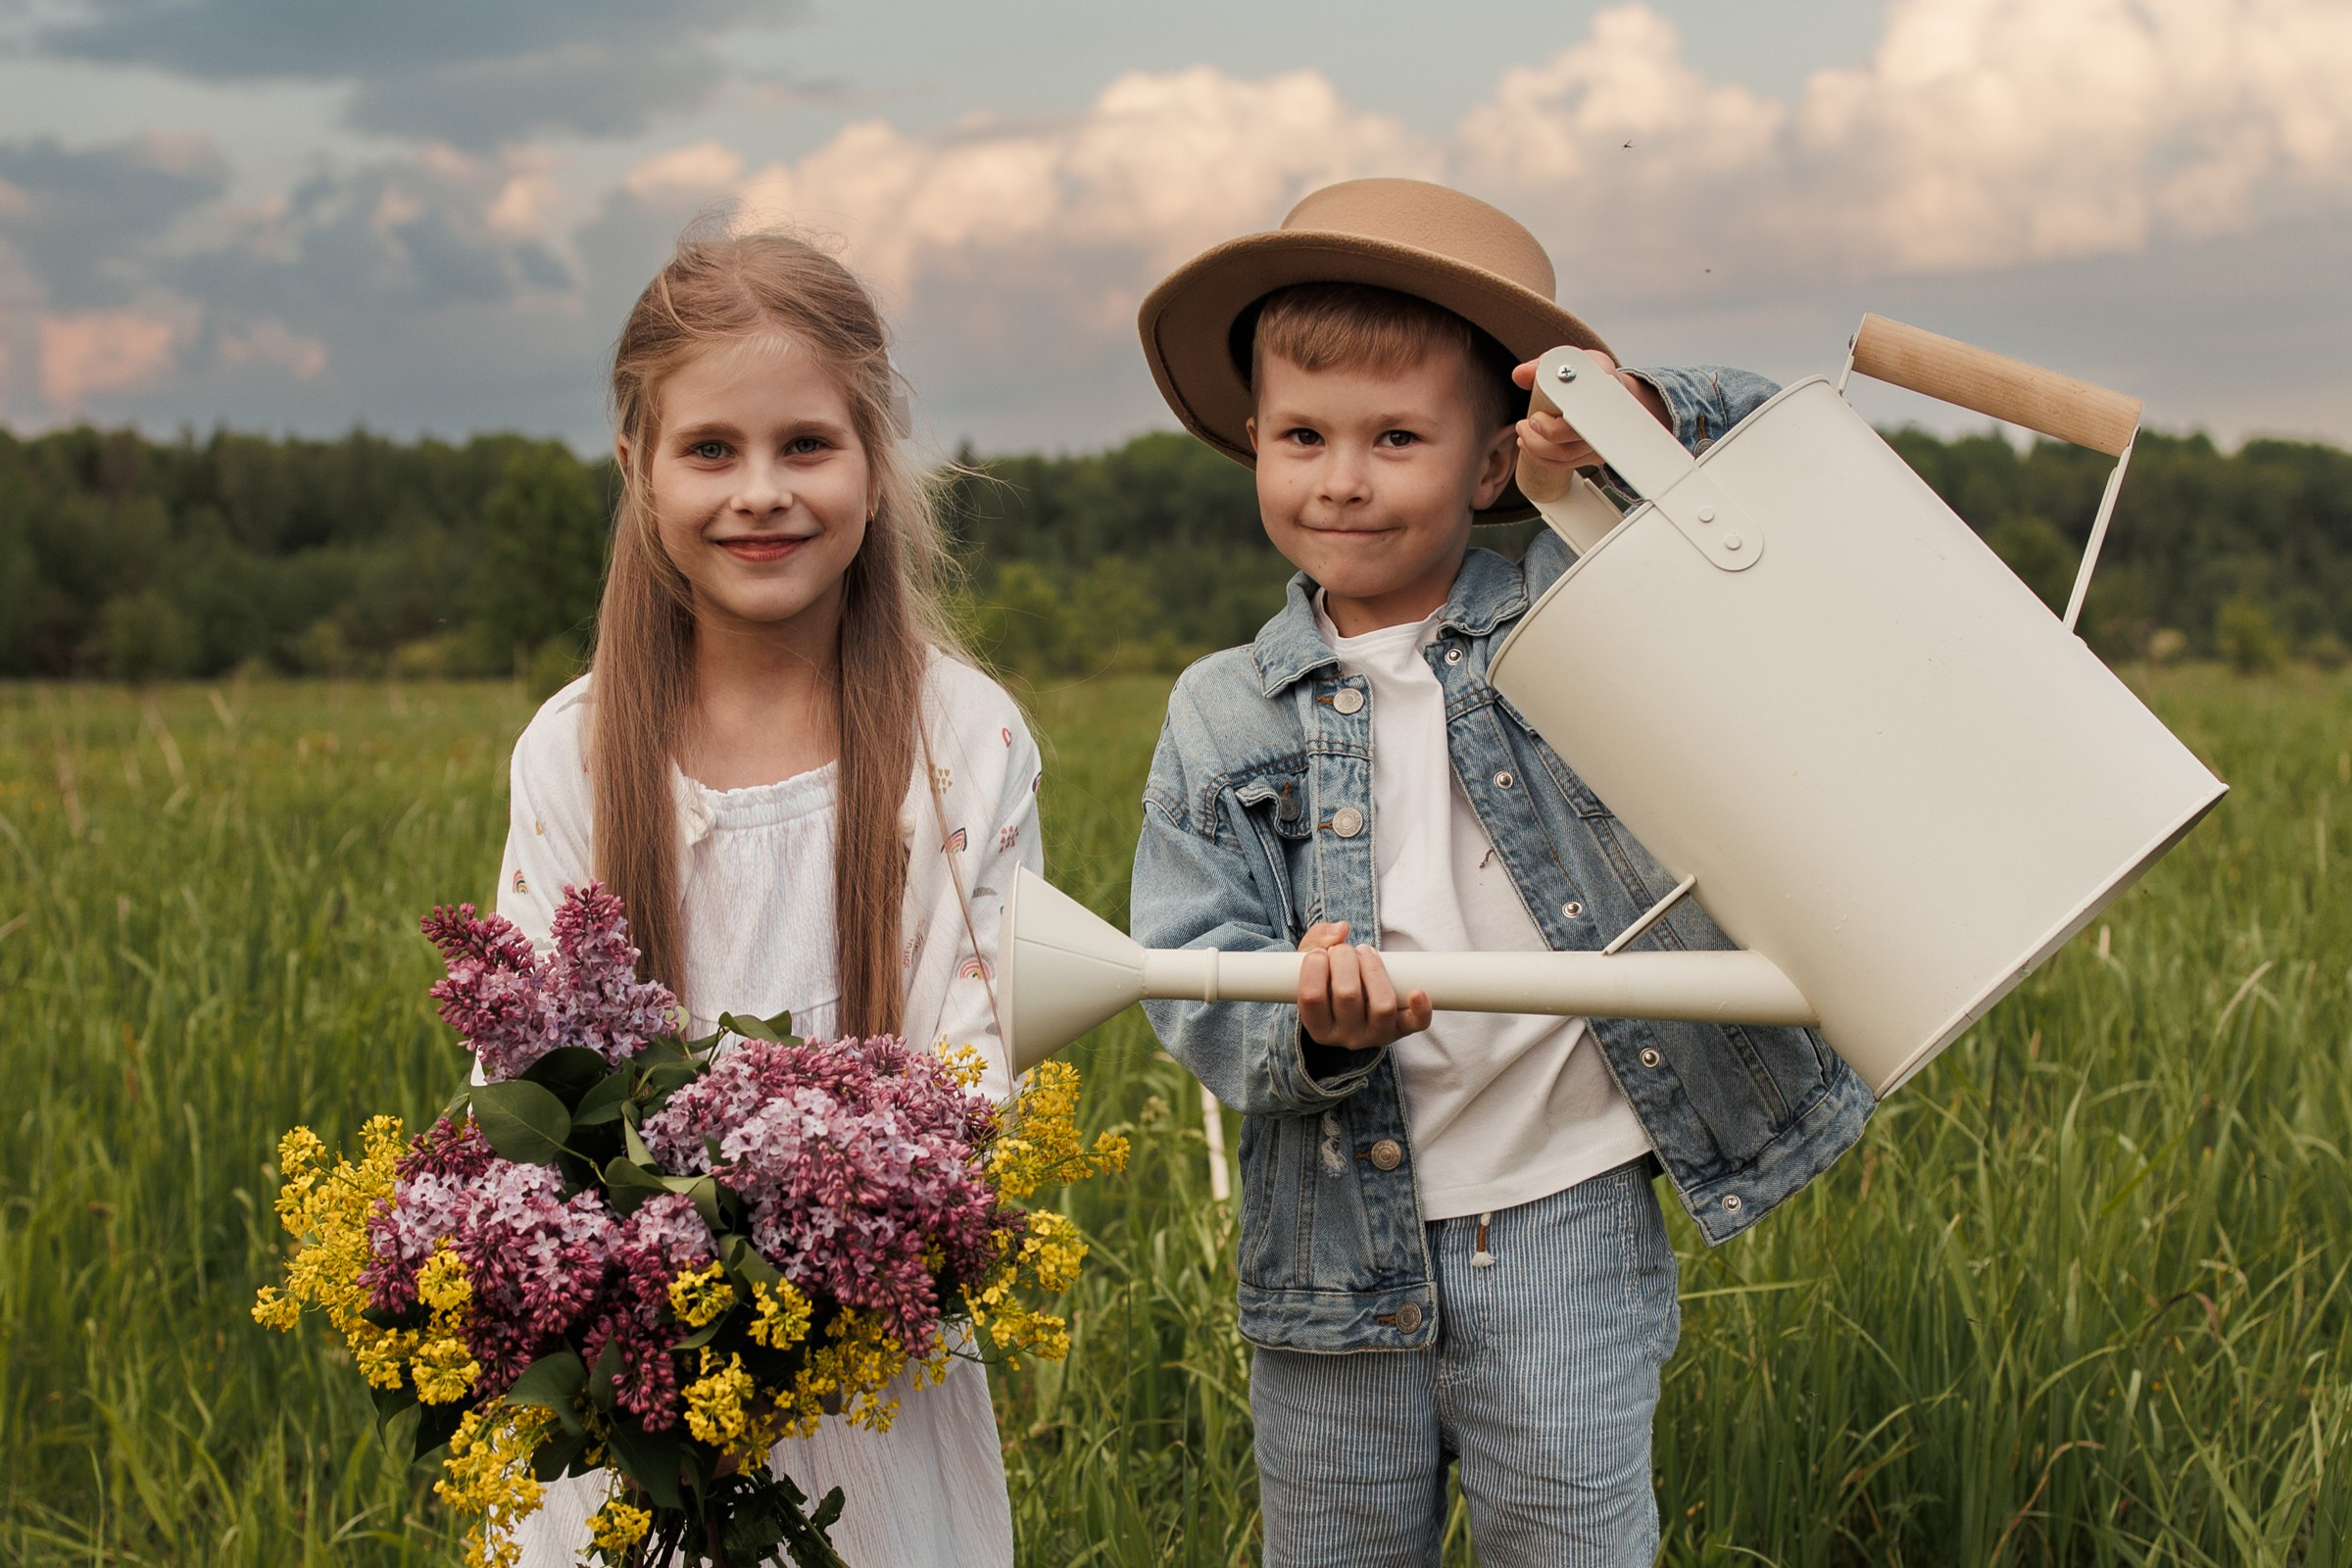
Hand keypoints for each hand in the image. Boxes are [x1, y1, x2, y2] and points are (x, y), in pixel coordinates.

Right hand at [1296, 921, 1432, 1050]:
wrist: (1356, 1004)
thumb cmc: (1330, 981)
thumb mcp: (1312, 964)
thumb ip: (1317, 939)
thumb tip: (1341, 930)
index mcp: (1319, 1028)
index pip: (1312, 997)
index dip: (1315, 966)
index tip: (1320, 952)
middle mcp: (1347, 1037)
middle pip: (1347, 995)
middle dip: (1344, 958)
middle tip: (1343, 950)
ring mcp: (1377, 1035)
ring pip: (1382, 1005)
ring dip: (1374, 969)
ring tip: (1366, 954)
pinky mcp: (1402, 1029)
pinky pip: (1417, 1023)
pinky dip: (1420, 1008)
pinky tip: (1417, 991)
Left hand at [1510, 351, 1672, 473]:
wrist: (1616, 389)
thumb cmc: (1591, 373)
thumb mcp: (1569, 360)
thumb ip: (1542, 366)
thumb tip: (1520, 375)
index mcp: (1604, 392)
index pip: (1580, 418)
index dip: (1554, 426)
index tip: (1534, 419)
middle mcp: (1608, 422)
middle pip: (1568, 445)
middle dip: (1536, 440)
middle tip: (1522, 425)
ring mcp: (1603, 442)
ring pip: (1565, 457)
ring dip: (1536, 449)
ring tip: (1523, 433)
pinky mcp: (1595, 455)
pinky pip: (1567, 465)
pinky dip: (1544, 458)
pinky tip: (1530, 446)